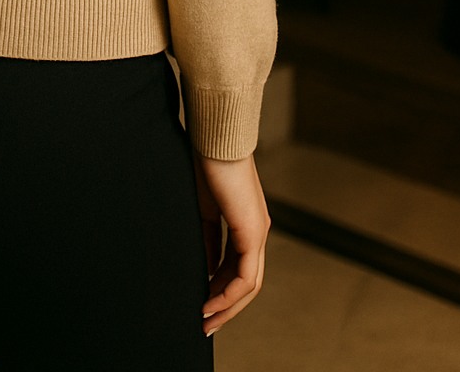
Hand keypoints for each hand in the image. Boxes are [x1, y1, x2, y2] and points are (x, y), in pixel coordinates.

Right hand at [192, 148, 269, 335]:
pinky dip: (228, 294)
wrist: (215, 136)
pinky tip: (210, 301)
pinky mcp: (253, 231)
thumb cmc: (206, 161)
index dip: (220, 288)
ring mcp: (258, 231)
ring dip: (228, 306)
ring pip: (249, 284)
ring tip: (206, 319)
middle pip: (247, 281)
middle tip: (206, 323)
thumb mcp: (204, 207)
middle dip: (226, 306)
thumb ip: (208, 235)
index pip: (236, 265)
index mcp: (245, 222)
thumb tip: (206, 265)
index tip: (202, 303)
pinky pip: (245, 275)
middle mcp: (257, 230)